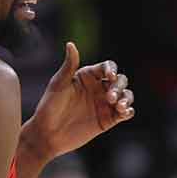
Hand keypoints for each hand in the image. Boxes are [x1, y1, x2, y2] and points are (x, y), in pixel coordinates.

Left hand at [26, 42, 135, 159]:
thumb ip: (69, 65)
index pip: (107, 67)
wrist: (48, 134)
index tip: (109, 77)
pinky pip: (125, 113)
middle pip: (119, 80)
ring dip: (127, 98)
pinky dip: (128, 111)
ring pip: (125, 95)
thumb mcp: (58, 84)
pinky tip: (124, 112)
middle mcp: (98, 88)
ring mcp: (104, 104)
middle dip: (119, 87)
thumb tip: (71, 44)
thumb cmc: (49, 107)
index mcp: (87, 76)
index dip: (111, 70)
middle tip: (110, 97)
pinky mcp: (108, 120)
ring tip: (120, 107)